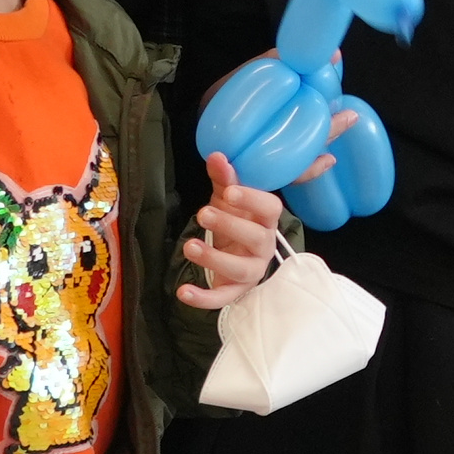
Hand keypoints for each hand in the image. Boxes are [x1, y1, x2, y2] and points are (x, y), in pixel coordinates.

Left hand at [177, 152, 288, 308]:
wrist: (234, 255)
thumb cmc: (235, 221)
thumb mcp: (227, 199)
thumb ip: (224, 178)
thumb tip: (216, 155)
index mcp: (266, 219)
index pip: (270, 208)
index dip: (252, 200)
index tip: (229, 192)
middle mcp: (264, 246)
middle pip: (257, 238)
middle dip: (230, 225)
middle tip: (202, 214)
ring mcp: (252, 270)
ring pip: (241, 269)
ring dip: (215, 258)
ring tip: (189, 246)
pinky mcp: (235, 290)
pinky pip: (223, 298)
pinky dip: (203, 298)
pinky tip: (183, 292)